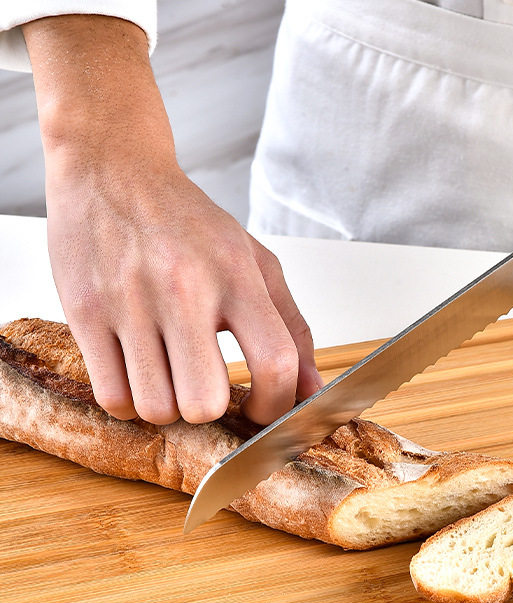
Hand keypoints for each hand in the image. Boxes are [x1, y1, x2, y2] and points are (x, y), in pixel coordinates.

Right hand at [46, 160, 322, 425]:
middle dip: (211, 411)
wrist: (113, 169)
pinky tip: (138, 375)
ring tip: (168, 376)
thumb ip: (292, 330)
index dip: (276, 405)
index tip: (263, 408)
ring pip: (155, 408)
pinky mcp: (84, 312)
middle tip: (206, 389)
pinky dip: (129, 402)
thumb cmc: (190, 223)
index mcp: (237, 275)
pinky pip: (113, 397)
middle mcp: (184, 289)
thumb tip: (315, 393)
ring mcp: (129, 302)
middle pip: (204, 403)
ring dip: (167, 407)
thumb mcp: (255, 263)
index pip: (274, 364)